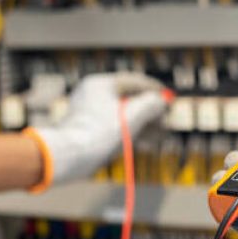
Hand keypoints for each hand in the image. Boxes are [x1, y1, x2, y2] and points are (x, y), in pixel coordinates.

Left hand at [24, 72, 168, 188]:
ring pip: (123, 115)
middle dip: (151, 111)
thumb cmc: (99, 133)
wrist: (68, 157)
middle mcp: (93, 95)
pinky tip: (146, 142)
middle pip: (129, 99)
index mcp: (100, 84)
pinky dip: (131, 132)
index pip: (134, 81)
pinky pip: (114, 127)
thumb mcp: (132, 115)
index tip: (169, 98)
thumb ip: (151, 104)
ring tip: (161, 135)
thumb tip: (160, 101)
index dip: (155, 90)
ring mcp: (89, 113)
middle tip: (166, 120)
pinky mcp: (87, 130)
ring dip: (144, 124)